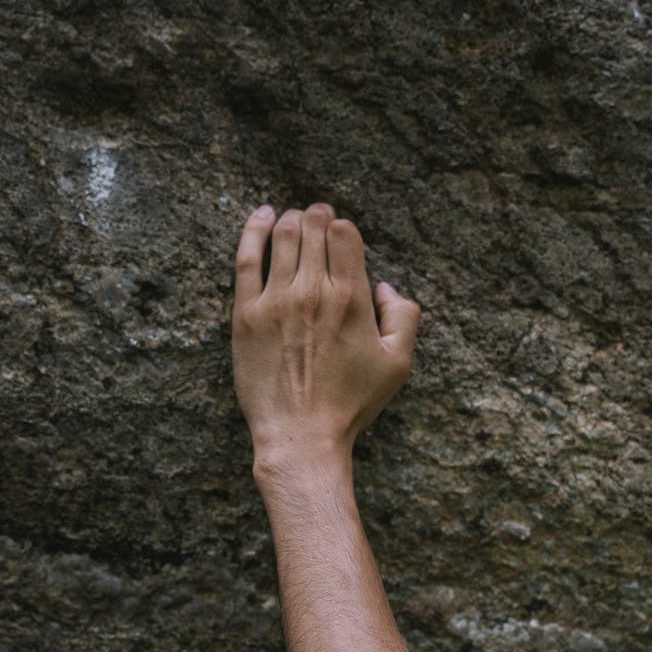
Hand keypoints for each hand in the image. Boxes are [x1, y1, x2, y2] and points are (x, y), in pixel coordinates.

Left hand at [232, 203, 419, 467]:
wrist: (300, 435)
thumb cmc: (350, 404)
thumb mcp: (398, 365)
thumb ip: (404, 318)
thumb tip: (385, 288)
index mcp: (352, 299)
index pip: (345, 235)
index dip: (344, 228)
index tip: (341, 235)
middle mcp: (314, 292)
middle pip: (314, 227)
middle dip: (319, 215)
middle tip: (319, 217)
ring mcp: (276, 300)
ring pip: (284, 236)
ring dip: (292, 219)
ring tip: (295, 220)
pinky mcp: (246, 314)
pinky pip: (247, 257)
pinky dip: (254, 230)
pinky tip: (263, 217)